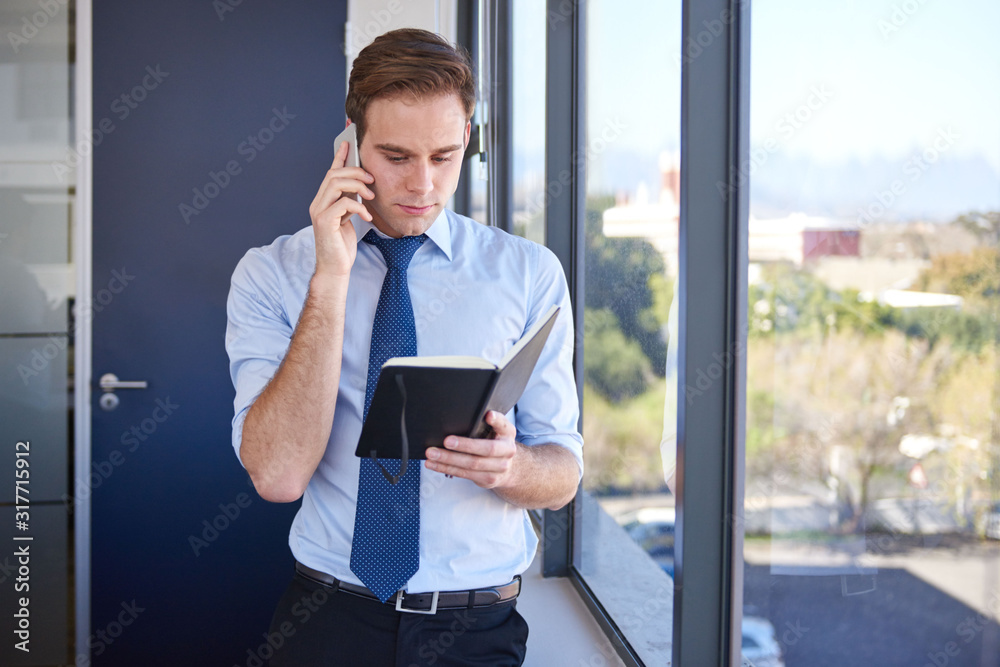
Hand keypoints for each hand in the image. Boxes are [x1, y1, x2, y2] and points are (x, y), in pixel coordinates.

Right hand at [308, 139, 375, 278]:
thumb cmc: (342, 245)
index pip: (330, 173)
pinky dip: (358, 206)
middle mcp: (318, 203)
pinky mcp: (324, 222)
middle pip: (333, 175)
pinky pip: (343, 204)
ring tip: (371, 196)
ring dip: (357, 186)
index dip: (339, 157)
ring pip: (336, 185)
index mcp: (323, 201)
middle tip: (372, 179)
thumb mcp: (349, 218)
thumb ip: (350, 201)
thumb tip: (362, 186)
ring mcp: (319, 212)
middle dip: (355, 172)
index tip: (348, 143)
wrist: (336, 267)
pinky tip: (367, 215)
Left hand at [425, 411, 519, 489]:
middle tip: (446, 441)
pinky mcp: (487, 480)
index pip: (503, 425)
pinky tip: (434, 464)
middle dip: (464, 445)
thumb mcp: (497, 429)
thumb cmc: (496, 443)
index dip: (497, 420)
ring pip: (471, 464)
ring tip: (432, 453)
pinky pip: (464, 474)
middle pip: (486, 449)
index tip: (488, 415)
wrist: (509, 468)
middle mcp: (507, 451)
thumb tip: (463, 414)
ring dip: (448, 459)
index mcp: (507, 433)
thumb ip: (485, 422)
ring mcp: (498, 468)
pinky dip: (446, 468)